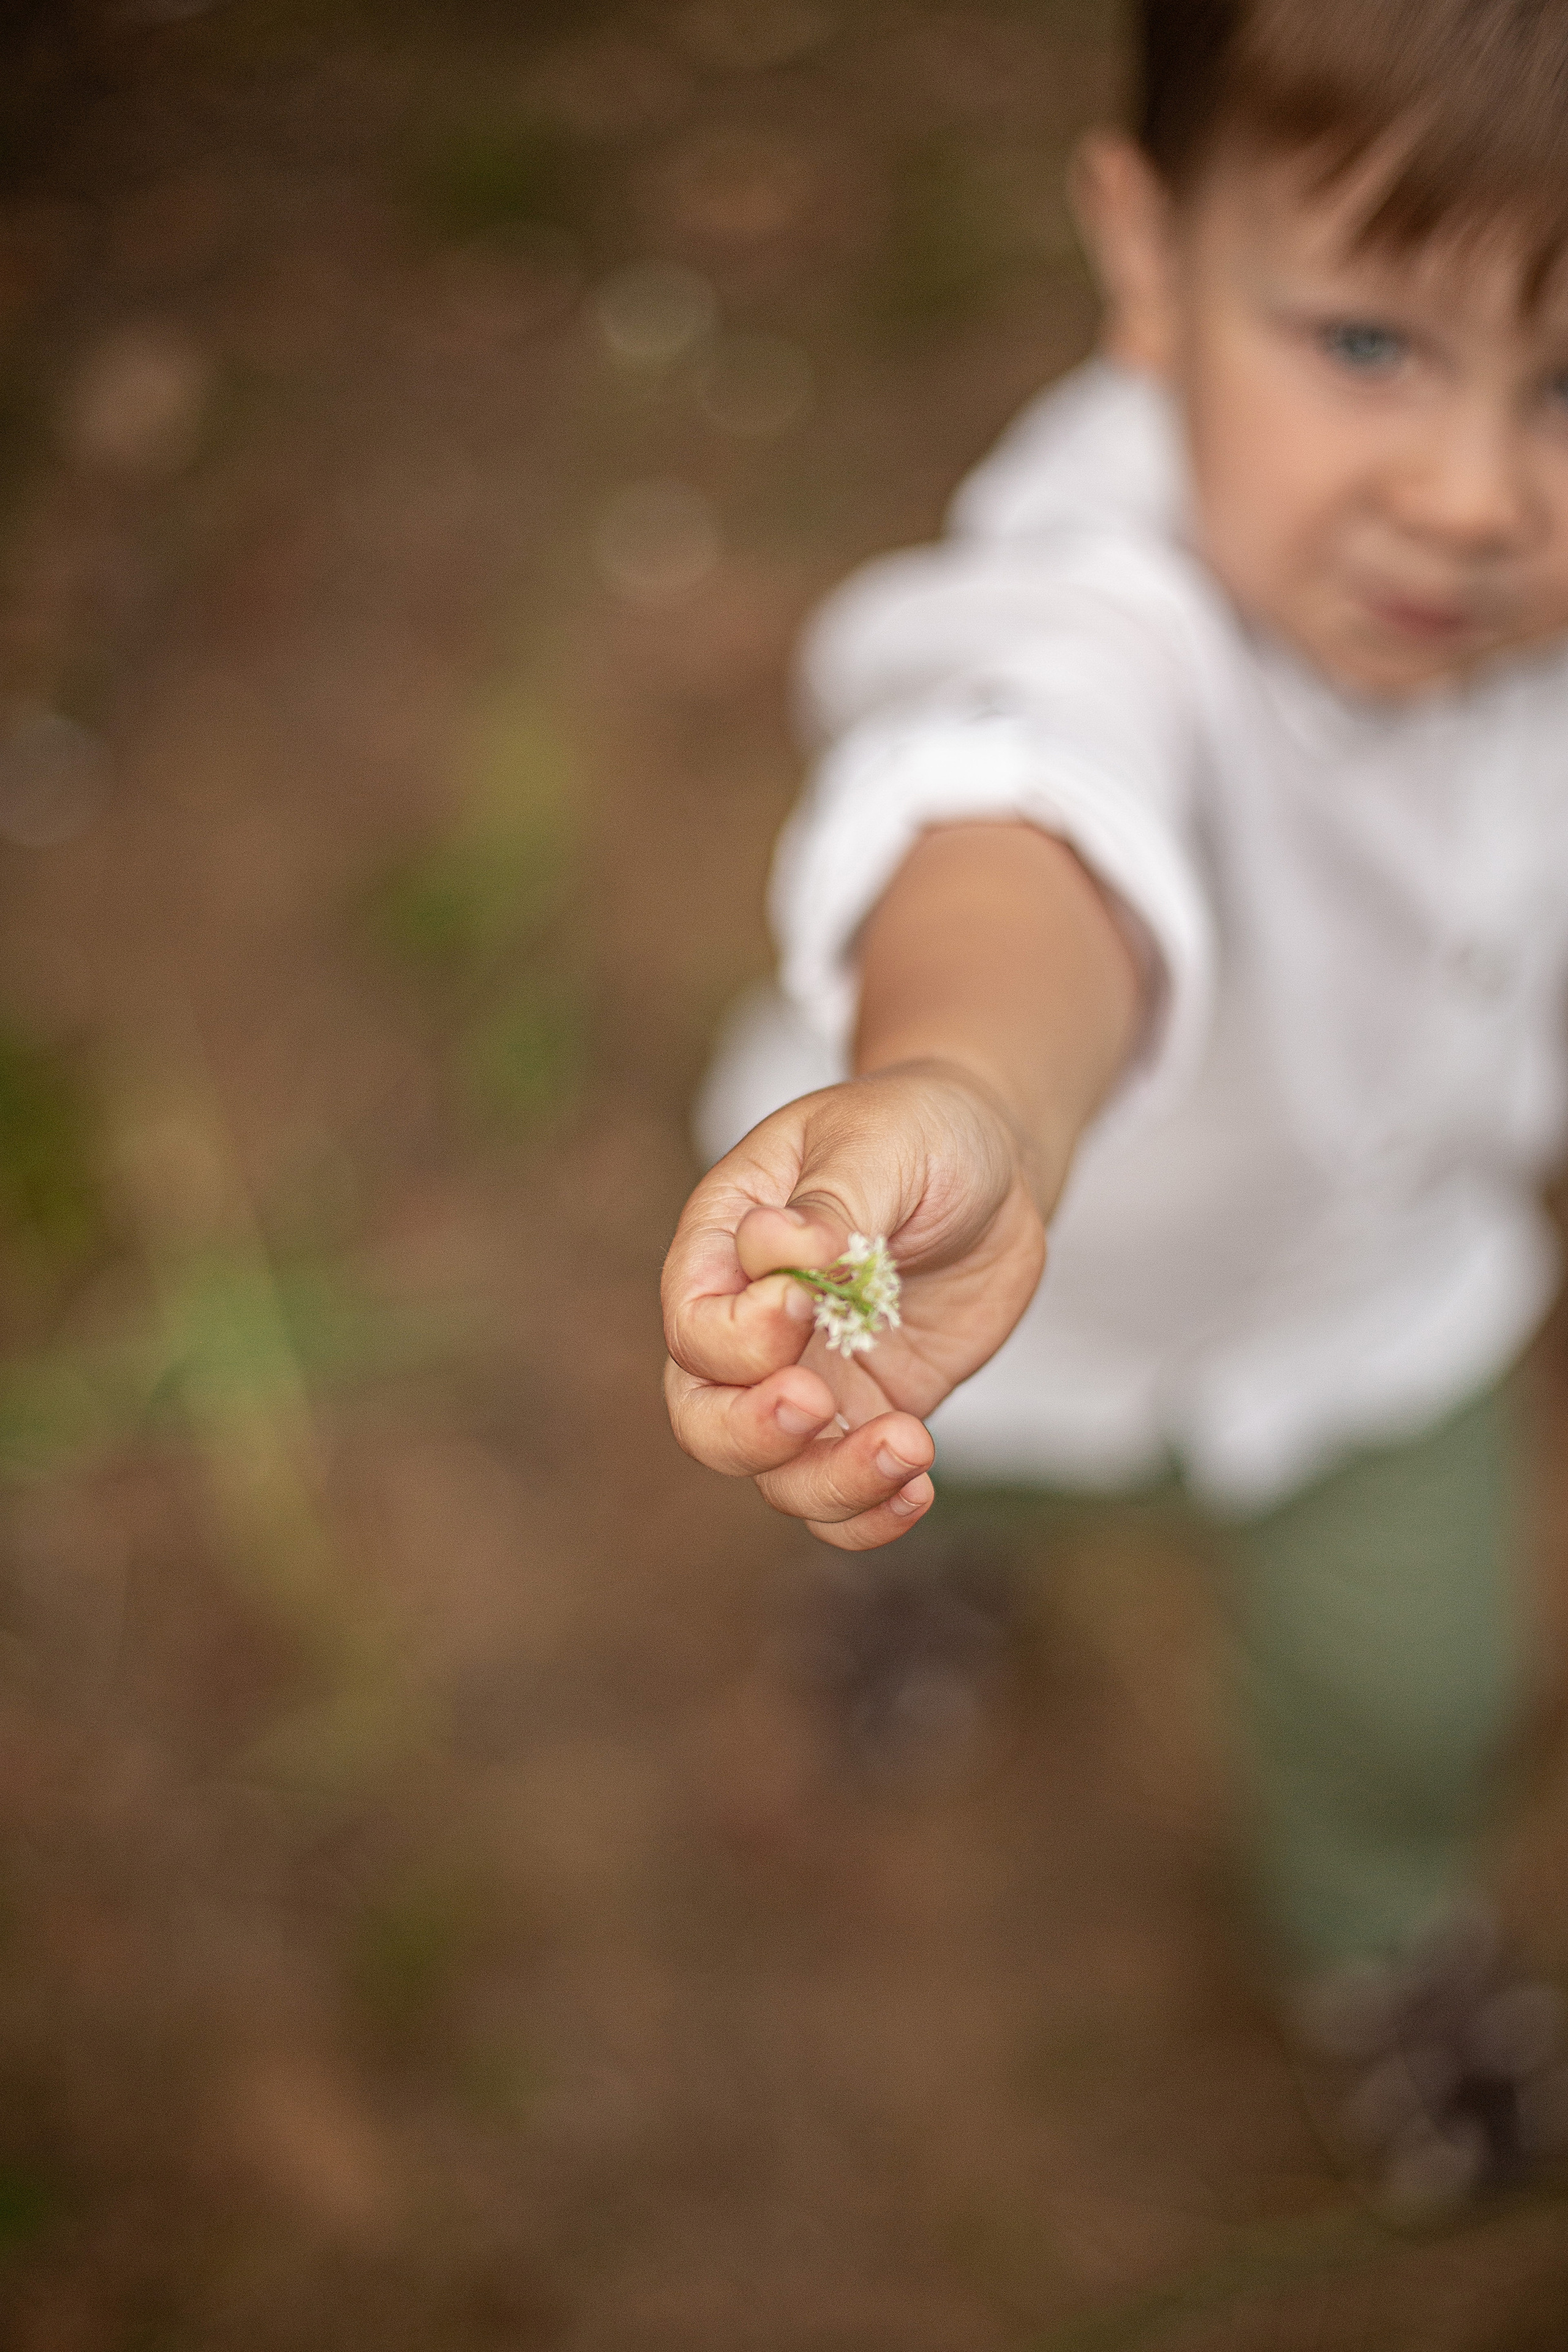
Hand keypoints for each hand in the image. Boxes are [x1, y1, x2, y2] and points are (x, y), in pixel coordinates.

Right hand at [661, 1063, 1048, 1549]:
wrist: (991, 1163)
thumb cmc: (918, 1129)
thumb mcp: (881, 1142)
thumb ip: (831, 1202)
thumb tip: (776, 1246)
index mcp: (725, 1246)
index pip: (693, 1323)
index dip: (738, 1334)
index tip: (807, 1299)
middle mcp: (752, 1326)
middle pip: (705, 1419)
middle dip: (752, 1433)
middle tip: (820, 1406)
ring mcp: (810, 1378)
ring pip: (777, 1474)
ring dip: (832, 1481)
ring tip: (909, 1446)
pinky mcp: (869, 1413)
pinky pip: (846, 1492)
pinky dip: (871, 1512)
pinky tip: (920, 1488)